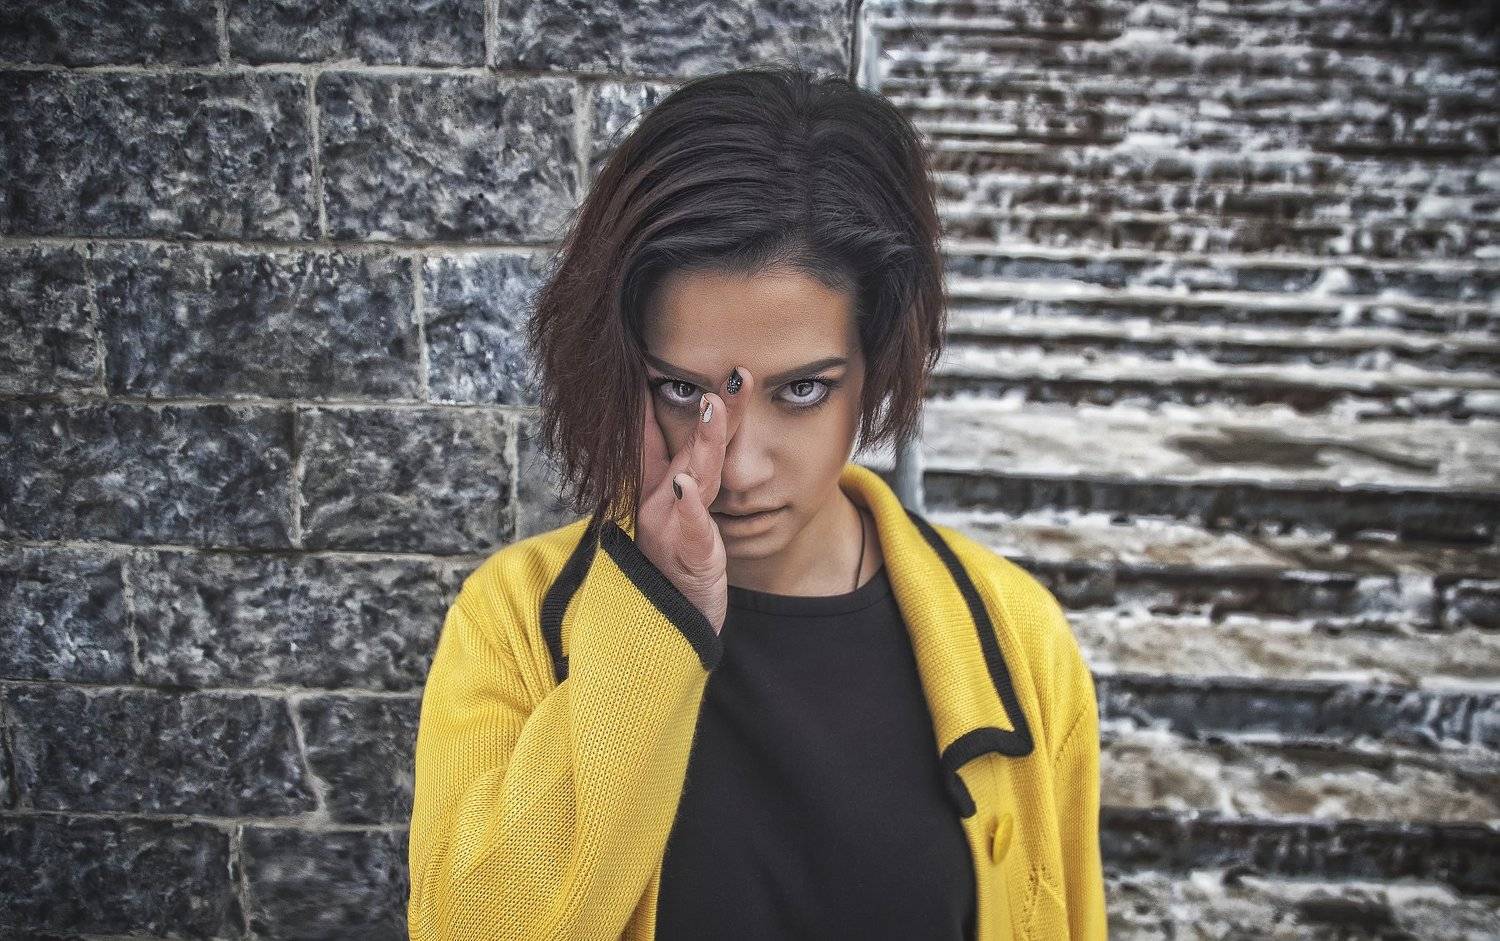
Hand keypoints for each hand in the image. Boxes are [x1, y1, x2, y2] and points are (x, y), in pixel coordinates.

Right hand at [634, 366, 754, 635]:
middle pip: (688, 449)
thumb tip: (660, 427)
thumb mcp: (676, 516)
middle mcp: (660, 505)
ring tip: (714, 407)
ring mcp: (671, 530)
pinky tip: (686, 487)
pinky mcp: (689, 557)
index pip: (657, 439)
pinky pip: (690, 529)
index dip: (657, 400)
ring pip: (692, 478)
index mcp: (660, 492)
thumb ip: (672, 470)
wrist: (668, 630)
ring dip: (703, 442)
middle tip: (729, 376)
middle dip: (708, 412)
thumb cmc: (674, 568)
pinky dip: (688, 507)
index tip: (656, 363)